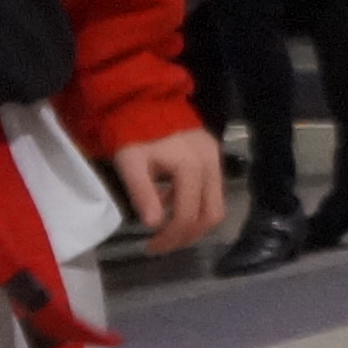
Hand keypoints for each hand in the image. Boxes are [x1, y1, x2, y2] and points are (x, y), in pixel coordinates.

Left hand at [115, 126, 228, 257]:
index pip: (187, 214)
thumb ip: (143, 193)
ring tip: (168, 229)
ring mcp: (217, 160)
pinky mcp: (216, 157)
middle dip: (188, 236)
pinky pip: (213, 192)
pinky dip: (196, 206)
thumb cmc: (135, 133)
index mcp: (190, 166)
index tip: (151, 247)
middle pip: (211, 215)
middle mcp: (211, 165)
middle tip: (164, 245)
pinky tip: (172, 205)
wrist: (146, 101)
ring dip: (194, 224)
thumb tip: (154, 225)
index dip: (171, 236)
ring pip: (216, 205)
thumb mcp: (131, 163)